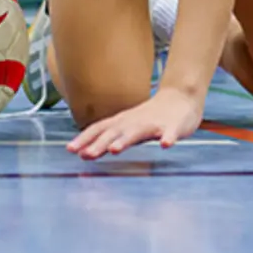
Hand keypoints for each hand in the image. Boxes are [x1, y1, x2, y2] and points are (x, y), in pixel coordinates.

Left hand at [67, 88, 203, 159]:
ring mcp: (154, 123)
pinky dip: (167, 138)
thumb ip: (108, 138)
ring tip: (115, 150)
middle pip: (114, 132)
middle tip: (86, 155)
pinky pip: (170, 133)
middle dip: (100, 144)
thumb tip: (84, 151)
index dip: (85, 139)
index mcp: (122, 122)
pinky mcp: (173, 126)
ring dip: (125, 140)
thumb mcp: (127, 125)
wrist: (181, 97)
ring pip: (138, 132)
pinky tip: (165, 145)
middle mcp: (134, 122)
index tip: (70, 150)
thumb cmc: (150, 115)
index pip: (99, 129)